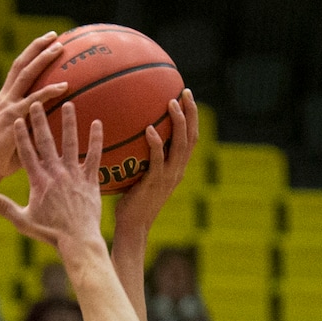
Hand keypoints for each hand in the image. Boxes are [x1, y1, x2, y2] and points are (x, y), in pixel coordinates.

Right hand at [0, 33, 68, 201]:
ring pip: (27, 74)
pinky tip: (64, 87)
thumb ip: (32, 129)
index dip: (30, 57)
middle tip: (54, 36)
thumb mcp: (18, 139)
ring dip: (43, 59)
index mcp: (3, 102)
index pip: (17, 72)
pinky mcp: (14, 118)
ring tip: (60, 48)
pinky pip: (35, 101)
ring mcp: (8, 106)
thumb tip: (53, 127)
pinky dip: (50, 92)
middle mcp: (4, 99)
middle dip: (37, 48)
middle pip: (21, 65)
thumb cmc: (2, 162)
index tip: (43, 45)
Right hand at [0, 101, 103, 252]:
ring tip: (69, 103)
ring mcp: (74, 175)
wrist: (77, 240)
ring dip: (69, 122)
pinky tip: (98, 123)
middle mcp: (56, 174)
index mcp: (39, 182)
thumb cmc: (50, 233)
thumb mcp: (23, 221)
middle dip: (41, 121)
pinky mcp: (90, 180)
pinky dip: (96, 140)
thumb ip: (4, 207)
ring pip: (71, 143)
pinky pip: (94, 156)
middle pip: (47, 142)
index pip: (27, 154)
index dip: (22, 136)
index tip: (18, 120)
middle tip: (38, 103)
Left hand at [113, 89, 198, 243]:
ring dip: (177, 122)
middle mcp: (177, 171)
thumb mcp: (141, 177)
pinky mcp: (154, 183)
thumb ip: (142, 159)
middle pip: (191, 136)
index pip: (191, 139)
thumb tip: (128, 138)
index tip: (187, 98)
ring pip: (180, 144)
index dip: (193, 118)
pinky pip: (158, 159)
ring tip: (171, 103)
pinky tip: (149, 129)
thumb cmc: (132, 203)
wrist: (132, 227)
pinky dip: (155, 143)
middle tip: (184, 92)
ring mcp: (168, 177)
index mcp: (177, 169)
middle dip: (191, 112)